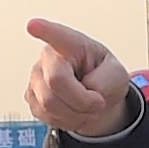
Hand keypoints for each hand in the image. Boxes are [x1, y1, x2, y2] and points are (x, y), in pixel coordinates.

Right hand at [24, 18, 137, 139]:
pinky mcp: (31, 98)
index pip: (56, 35)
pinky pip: (46, 117)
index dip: (43, 30)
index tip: (33, 25)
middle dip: (82, 101)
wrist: (97, 98)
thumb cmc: (104, 78)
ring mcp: (36, 78)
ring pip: (49, 104)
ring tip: (86, 109)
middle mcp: (48, 57)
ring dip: (76, 115)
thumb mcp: (117, 76)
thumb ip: (103, 81)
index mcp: (72, 44)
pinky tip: (73, 113)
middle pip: (56, 81)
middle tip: (97, 103)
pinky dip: (67, 122)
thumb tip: (84, 92)